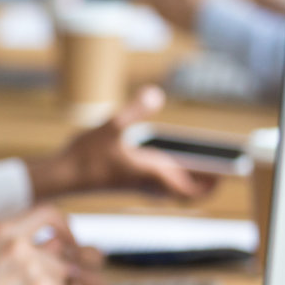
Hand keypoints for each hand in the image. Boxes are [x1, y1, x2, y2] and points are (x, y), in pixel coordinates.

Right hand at [0, 207, 105, 284]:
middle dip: (76, 277)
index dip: (66, 230)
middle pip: (69, 258)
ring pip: (73, 283)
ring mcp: (37, 269)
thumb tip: (52, 249)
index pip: (50, 214)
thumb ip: (13, 247)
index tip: (68, 247)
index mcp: (5, 232)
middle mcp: (23, 246)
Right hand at [30, 87, 217, 199]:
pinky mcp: (126, 182)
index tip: (224, 174)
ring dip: (186, 179)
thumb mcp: (111, 126)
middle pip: (184, 191)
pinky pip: (156, 184)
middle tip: (217, 167)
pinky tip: (163, 158)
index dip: (210, 186)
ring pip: (170, 188)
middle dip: (203, 181)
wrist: (61, 177)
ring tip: (197, 162)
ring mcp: (136, 184)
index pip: (190, 191)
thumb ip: (135, 110)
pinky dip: (167, 175)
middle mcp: (147, 182)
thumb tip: (156, 93)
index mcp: (151, 173)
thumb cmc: (85, 156)